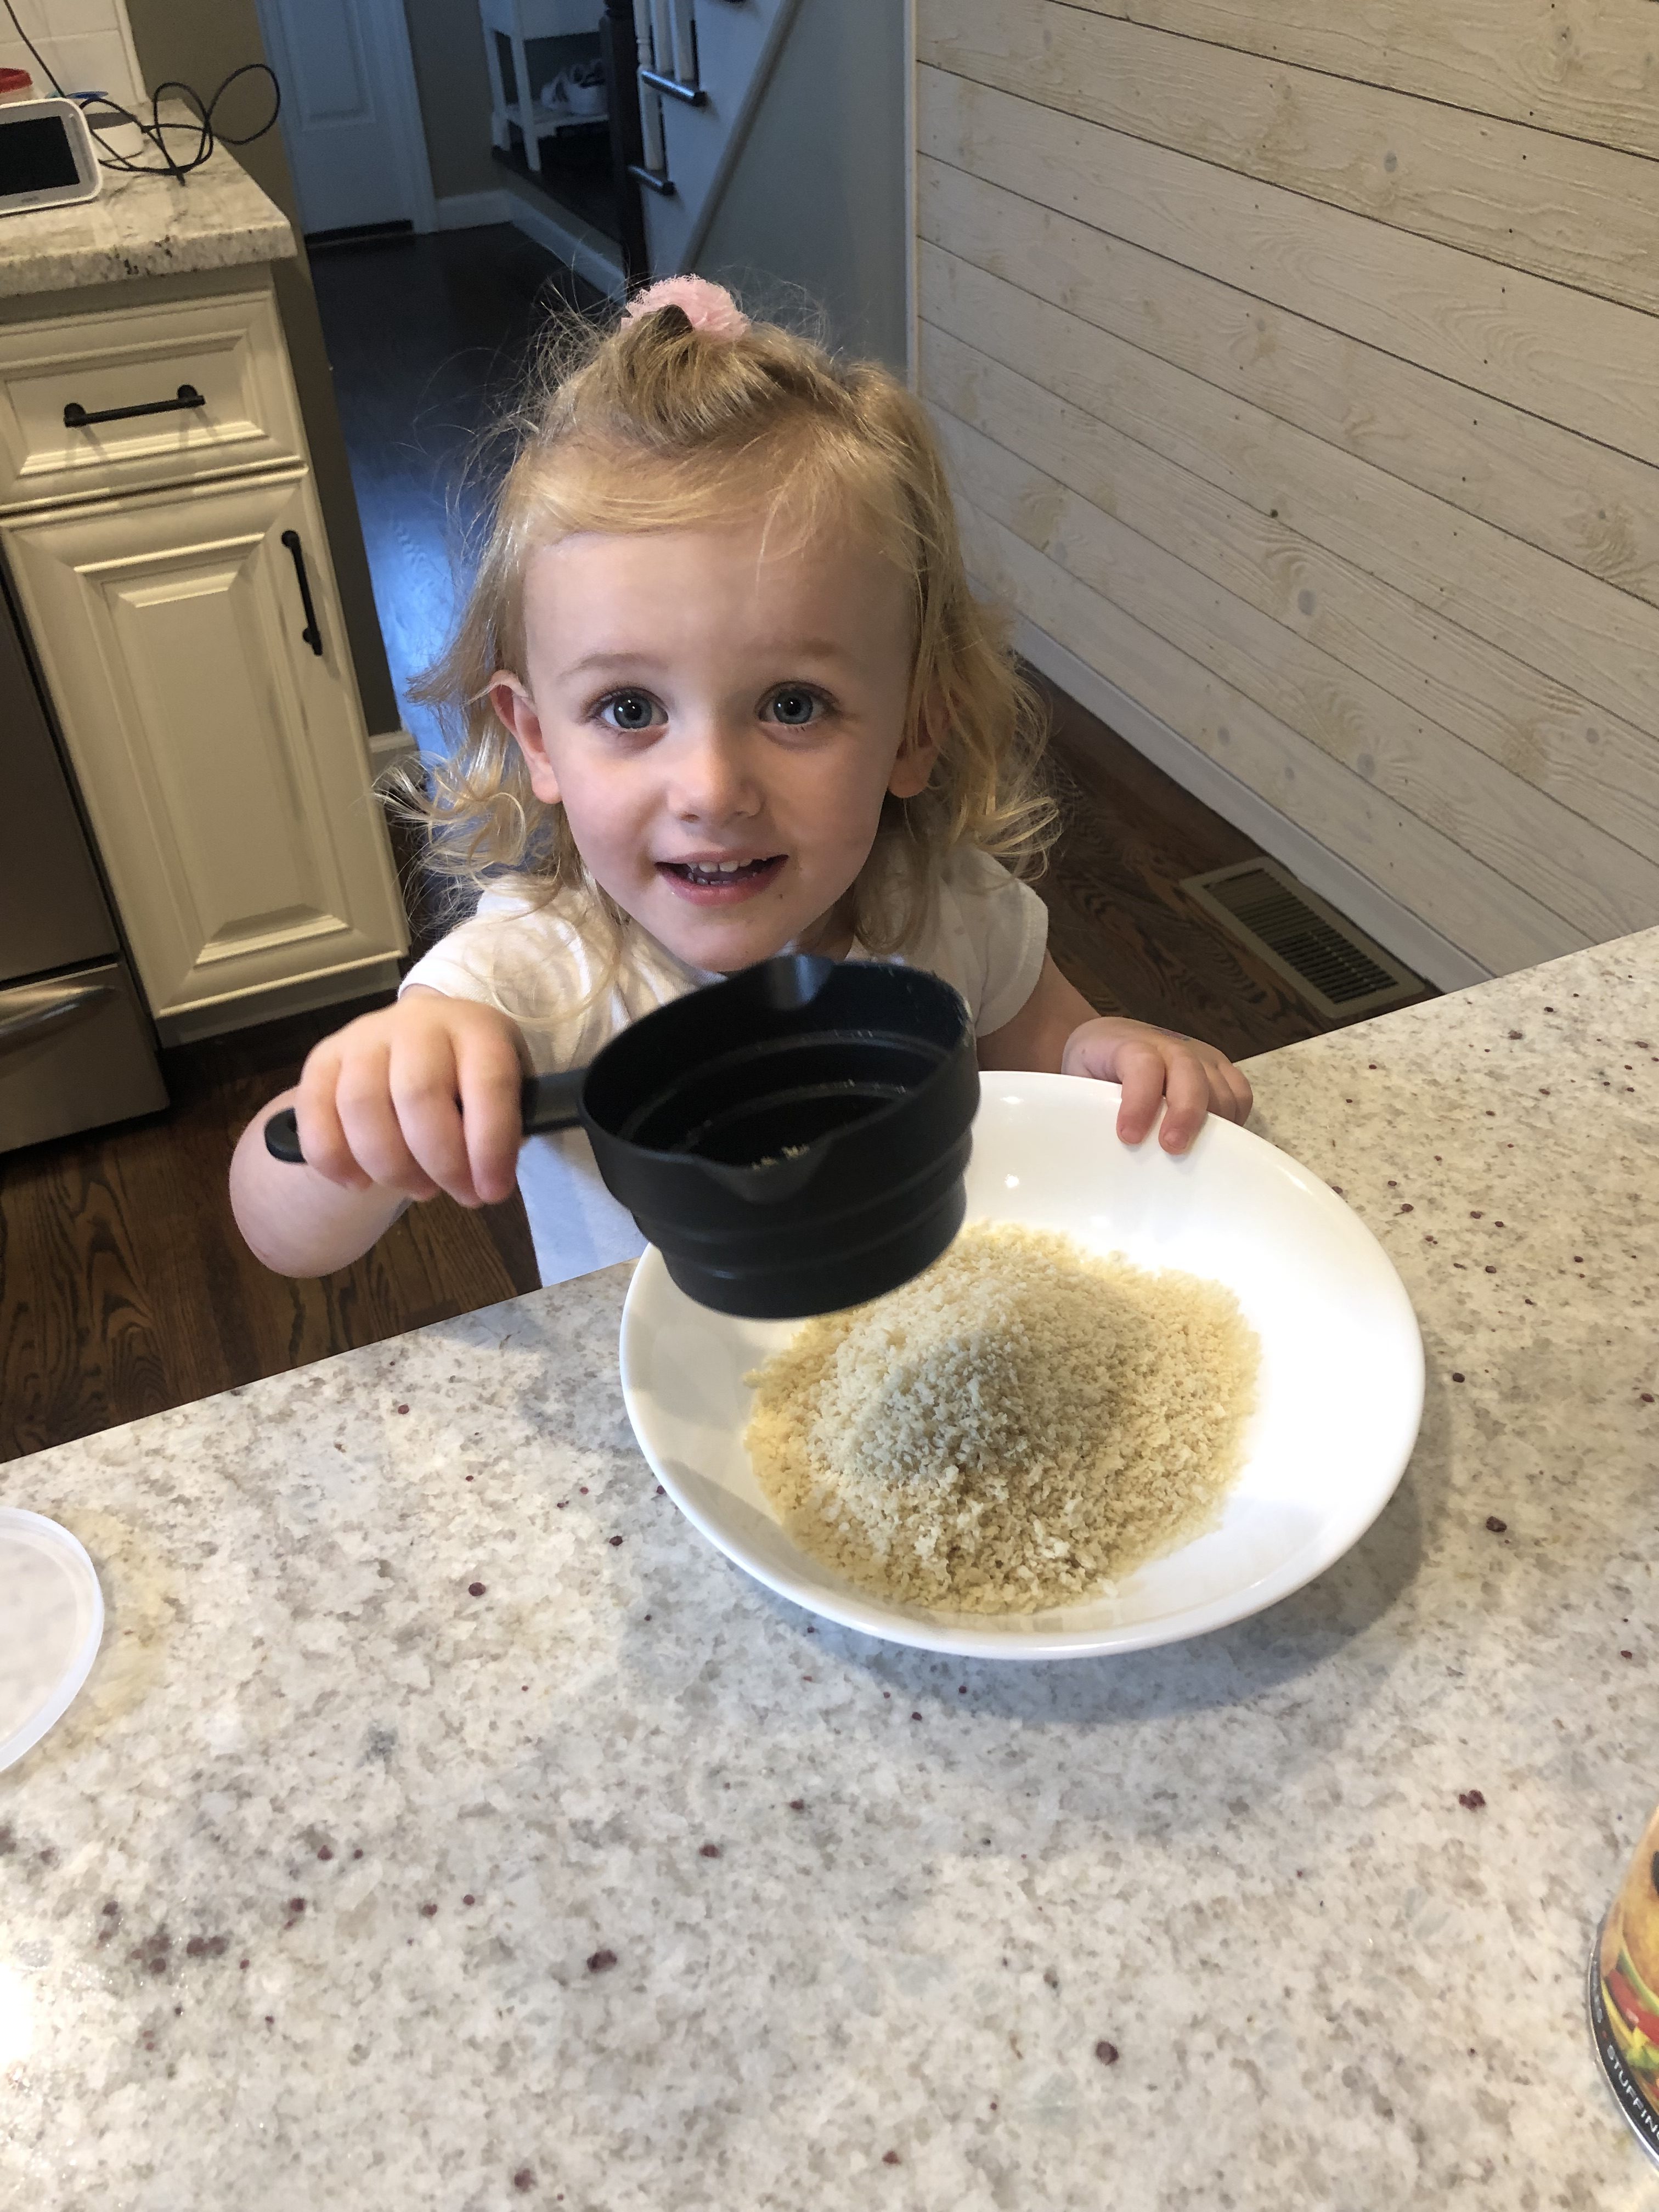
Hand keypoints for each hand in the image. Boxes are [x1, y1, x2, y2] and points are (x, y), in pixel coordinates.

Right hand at [292, 989, 528, 1206]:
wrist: (422, 1038)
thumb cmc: (471, 1077)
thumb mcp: (508, 1091)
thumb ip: (505, 1129)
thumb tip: (487, 1178)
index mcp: (476, 1027)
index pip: (488, 1082)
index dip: (491, 1144)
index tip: (492, 1192)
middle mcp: (417, 1023)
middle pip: (418, 1095)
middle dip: (440, 1161)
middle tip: (458, 1193)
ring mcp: (364, 1037)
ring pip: (362, 1105)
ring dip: (390, 1166)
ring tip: (419, 1188)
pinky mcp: (323, 1057)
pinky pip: (315, 1112)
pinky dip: (333, 1158)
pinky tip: (358, 1183)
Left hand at [1061, 1016, 1251, 1154]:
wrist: (1104, 1041)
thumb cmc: (1090, 1071)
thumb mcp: (1077, 1085)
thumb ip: (1090, 1111)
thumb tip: (1099, 1157)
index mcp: (1126, 1045)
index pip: (1142, 1064)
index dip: (1140, 1100)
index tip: (1130, 1137)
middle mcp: (1167, 1044)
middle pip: (1189, 1072)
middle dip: (1186, 1113)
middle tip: (1173, 1148)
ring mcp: (1198, 1053)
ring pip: (1219, 1086)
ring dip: (1212, 1124)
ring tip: (1194, 1156)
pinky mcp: (1218, 1067)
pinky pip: (1239, 1094)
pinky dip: (1233, 1121)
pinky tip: (1216, 1143)